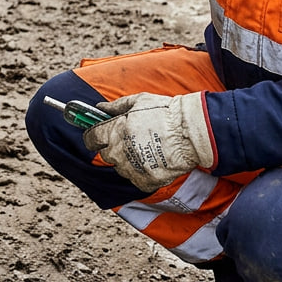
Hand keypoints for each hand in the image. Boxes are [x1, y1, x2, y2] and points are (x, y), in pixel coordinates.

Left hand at [82, 92, 214, 192]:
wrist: (190, 132)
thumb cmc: (164, 113)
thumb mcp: (138, 101)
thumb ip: (115, 106)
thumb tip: (100, 108)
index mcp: (115, 130)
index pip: (91, 138)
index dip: (92, 136)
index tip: (95, 136)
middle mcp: (120, 151)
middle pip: (106, 155)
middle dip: (112, 148)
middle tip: (126, 140)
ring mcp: (133, 168)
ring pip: (120, 168)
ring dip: (126, 161)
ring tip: (142, 150)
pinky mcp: (147, 180)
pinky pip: (135, 179)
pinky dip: (140, 173)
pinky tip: (150, 162)